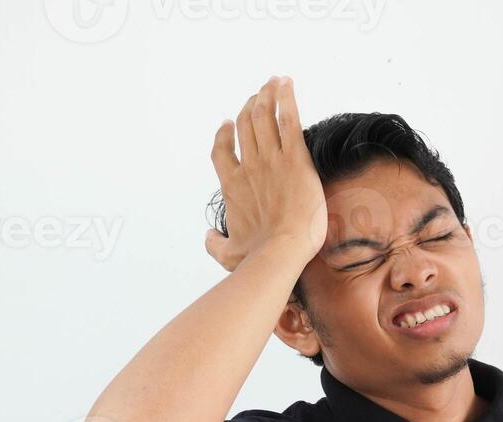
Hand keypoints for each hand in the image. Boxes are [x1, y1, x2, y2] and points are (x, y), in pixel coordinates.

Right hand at [205, 76, 326, 272]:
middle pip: (245, 125)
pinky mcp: (295, 159)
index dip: (225, 133)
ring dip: (267, 95)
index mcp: (232, 185)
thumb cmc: (255, 259)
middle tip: (259, 94)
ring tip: (273, 82)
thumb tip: (208, 237)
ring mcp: (271, 160)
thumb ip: (214, 244)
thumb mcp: (228, 254)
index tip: (230, 123)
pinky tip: (287, 83)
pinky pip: (289, 120)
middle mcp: (249, 167)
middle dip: (251, 105)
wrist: (280, 254)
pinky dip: (286, 98)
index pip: (221, 150)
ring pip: (264, 116)